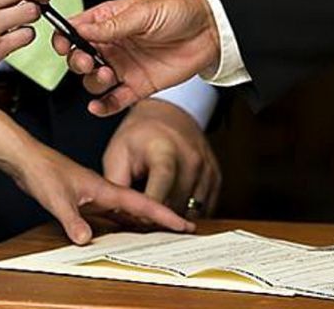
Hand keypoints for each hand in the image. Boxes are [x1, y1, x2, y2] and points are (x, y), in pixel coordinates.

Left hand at [12, 141, 194, 244]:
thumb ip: (71, 219)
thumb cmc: (42, 170)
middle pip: (139, 207)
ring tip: (162, 234)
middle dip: (162, 218)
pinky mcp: (84, 198)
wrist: (26, 157)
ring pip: (126, 212)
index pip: (140, 203)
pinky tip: (122, 232)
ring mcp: (95, 194)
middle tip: (184, 229)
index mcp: (104, 188)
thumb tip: (85, 240)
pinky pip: (110, 214)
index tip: (184, 224)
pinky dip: (121, 223)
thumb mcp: (57, 198)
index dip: (163, 214)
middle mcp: (103, 191)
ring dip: (143, 222)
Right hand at [52, 0, 219, 116]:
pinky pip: (114, 100)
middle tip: (89, 61)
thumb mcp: (143, 12)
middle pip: (79, 58)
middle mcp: (112, 45)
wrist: (211, 30)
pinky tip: (97, 107)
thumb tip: (80, 29)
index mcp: (108, 21)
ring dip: (92, 82)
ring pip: (93, 81)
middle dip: (77, 62)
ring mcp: (123, 66)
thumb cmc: (178, 11)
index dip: (64, 38)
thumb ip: (111, 25)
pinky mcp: (138, 85)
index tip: (64, 45)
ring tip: (107, 75)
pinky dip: (103, 106)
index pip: (75, 30)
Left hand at [102, 99, 220, 216]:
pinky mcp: (216, 178)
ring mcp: (207, 169)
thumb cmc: (138, 135)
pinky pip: (205, 209)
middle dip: (157, 219)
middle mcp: (191, 161)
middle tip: (141, 217)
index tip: (134, 219)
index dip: (146, 214)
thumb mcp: (117, 154)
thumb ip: (117, 185)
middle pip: (176, 207)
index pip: (160, 196)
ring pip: (192, 213)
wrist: (168, 114)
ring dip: (173, 218)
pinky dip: (188, 213)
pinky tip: (172, 207)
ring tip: (156, 211)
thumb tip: (118, 214)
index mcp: (165, 153)